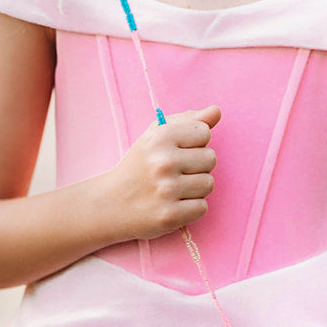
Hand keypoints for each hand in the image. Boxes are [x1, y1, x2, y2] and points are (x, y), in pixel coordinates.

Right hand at [107, 104, 220, 241]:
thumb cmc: (140, 165)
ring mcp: (167, 190)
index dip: (194, 143)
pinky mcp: (170, 215)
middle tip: (174, 172)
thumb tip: (217, 111)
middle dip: (197, 166)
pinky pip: (202, 207)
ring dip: (195, 188)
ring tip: (174, 189)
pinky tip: (173, 204)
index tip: (177, 151)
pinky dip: (191, 208)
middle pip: (211, 158)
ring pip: (209, 183)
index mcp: (160, 137)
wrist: (110, 204)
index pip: (204, 133)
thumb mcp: (156, 135)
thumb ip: (189, 120)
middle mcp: (164, 161)